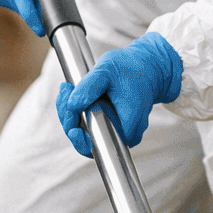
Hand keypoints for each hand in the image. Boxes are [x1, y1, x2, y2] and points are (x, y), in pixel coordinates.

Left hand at [57, 32, 182, 156]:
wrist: (147, 68)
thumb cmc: (130, 68)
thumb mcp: (107, 70)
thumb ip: (89, 87)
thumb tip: (73, 105)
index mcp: (128, 123)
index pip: (97, 144)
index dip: (78, 136)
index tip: (70, 112)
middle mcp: (127, 134)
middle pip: (88, 142)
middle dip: (71, 119)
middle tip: (66, 91)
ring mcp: (122, 133)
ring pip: (89, 135)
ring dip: (72, 115)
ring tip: (68, 89)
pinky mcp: (116, 127)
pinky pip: (93, 128)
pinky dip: (79, 113)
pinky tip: (73, 95)